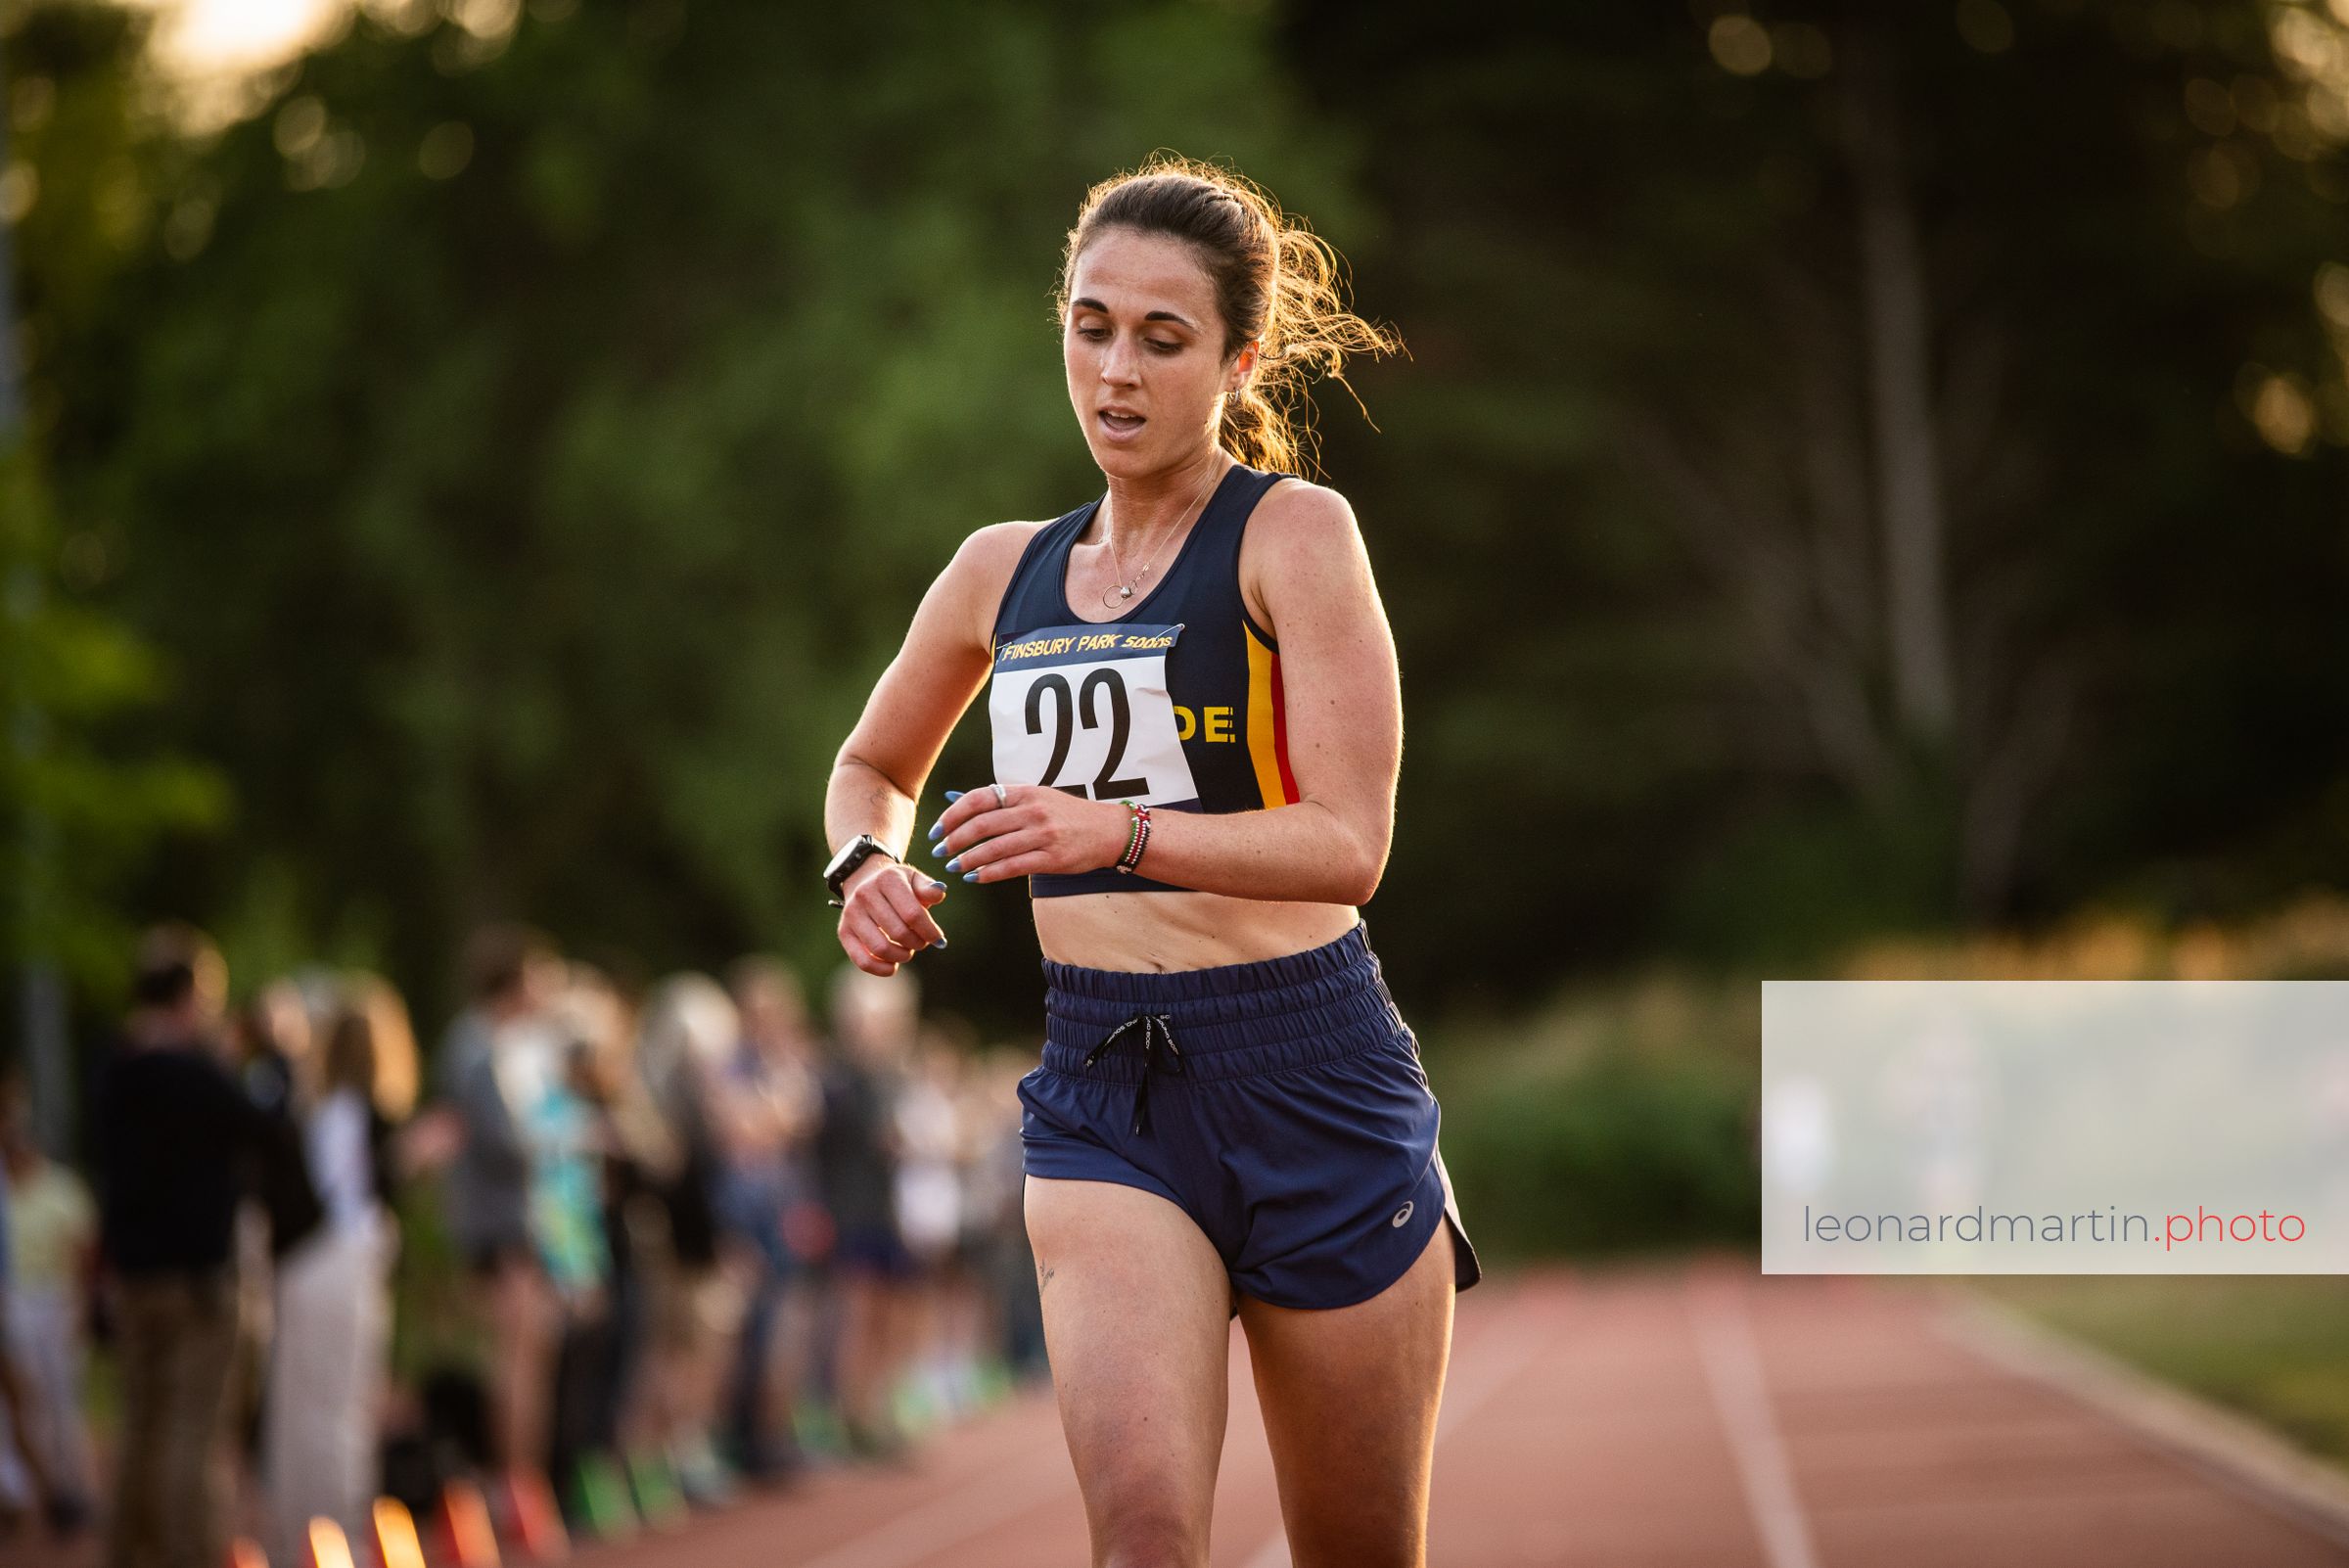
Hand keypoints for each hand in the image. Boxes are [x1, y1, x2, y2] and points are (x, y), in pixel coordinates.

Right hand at [836, 857, 949, 976]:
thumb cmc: (897, 885)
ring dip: (902, 956)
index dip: (930, 932)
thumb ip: (929, 888)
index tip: (938, 938)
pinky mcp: (844, 931)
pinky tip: (893, 966)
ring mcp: (852, 914)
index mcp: (887, 880)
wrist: (865, 880)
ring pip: (881, 948)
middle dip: (917, 943)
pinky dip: (881, 969)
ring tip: (908, 950)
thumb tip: (939, 893)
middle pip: (899, 933)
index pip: (913, 914)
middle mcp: (865, 894)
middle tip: (921, 942)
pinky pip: (862, 960)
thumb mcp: (914, 879)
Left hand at [926, 784, 1131, 883]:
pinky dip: (990, 873)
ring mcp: (1043, 835)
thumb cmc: (1067, 815)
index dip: (953, 814)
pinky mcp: (1052, 859)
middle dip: (955, 840)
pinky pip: (1013, 867)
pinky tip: (976, 877)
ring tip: (954, 867)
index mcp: (1025, 792)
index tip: (938, 829)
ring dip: (968, 859)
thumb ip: (1000, 802)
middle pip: (982, 825)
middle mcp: (1032, 811)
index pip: (979, 799)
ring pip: (994, 849)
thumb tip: (956, 801)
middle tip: (940, 851)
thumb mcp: (1036, 798)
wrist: (1108, 831)